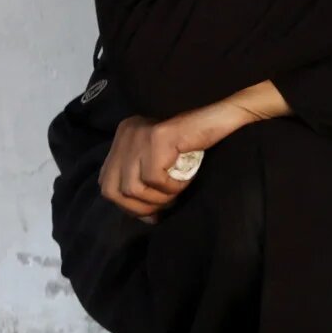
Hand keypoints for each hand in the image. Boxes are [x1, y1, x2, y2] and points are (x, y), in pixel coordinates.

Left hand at [98, 82, 289, 221]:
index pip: (106, 183)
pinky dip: (173, 185)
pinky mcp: (158, 137)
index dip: (128, 206)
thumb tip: (146, 217)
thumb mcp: (164, 162)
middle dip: (140, 207)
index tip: (154, 213)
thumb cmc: (200, 143)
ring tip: (180, 189)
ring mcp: (140, 134)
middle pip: (112, 189)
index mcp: (123, 137)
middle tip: (167, 206)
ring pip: (133, 187)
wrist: (225, 115)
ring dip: (161, 197)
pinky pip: (155, 177)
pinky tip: (187, 177)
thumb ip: (147, 182)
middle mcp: (126, 133)